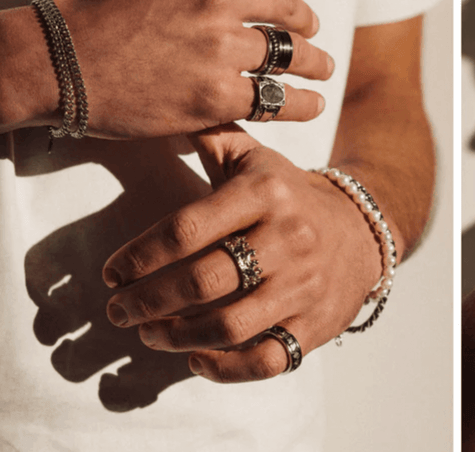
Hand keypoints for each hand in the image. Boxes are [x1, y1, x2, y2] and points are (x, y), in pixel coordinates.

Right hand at [43, 0, 333, 137]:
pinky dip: (302, 103)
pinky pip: (278, 98)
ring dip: (314, 62)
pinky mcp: (217, 94)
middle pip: (289, 5)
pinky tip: (312, 103)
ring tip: (323, 69)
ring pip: (290, 53)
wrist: (52, 63)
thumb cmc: (81, 1)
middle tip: (310, 31)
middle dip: (305, 19)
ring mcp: (220, 46)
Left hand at [99, 124, 384, 381]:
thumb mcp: (258, 161)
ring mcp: (304, 287)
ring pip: (229, 325)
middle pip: (202, 280)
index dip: (140, 256)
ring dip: (176, 336)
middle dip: (147, 301)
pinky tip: (197, 360)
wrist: (362, 231)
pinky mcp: (316, 325)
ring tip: (148, 334)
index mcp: (266, 194)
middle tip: (118, 309)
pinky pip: (266, 360)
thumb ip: (213, 139)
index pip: (187, 228)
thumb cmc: (291, 195)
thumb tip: (167, 105)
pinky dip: (226, 368)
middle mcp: (288, 240)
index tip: (113, 272)